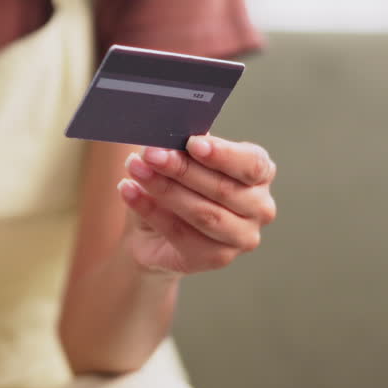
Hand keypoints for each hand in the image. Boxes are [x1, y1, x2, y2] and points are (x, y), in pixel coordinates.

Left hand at [117, 135, 276, 275]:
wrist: (154, 231)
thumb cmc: (177, 185)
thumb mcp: (180, 159)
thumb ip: (184, 145)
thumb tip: (175, 129)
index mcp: (259, 174)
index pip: (252, 164)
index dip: (223, 154)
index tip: (192, 143)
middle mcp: (259, 207)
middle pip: (223, 189)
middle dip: (182, 169)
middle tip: (151, 154)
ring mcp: (241, 237)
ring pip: (204, 214)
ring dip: (165, 189)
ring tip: (135, 169)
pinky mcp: (216, 258)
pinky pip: (180, 234)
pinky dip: (150, 209)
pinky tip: (128, 190)